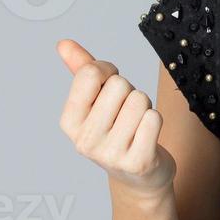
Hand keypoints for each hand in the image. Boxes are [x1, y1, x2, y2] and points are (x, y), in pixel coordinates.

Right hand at [56, 39, 175, 196]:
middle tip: (126, 113)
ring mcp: (110, 154)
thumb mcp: (95, 101)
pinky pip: (154, 118)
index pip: (90, 73)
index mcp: (69, 122)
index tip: (111, 85)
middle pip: (119, 84)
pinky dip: (155, 121)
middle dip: (129, 91)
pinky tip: (147, 136)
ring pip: (139, 99)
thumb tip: (64, 43)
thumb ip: (81, 70)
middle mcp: (84, 140)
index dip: (108, 71)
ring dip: (144, 107)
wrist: (139, 176)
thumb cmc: (116, 129)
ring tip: (137, 125)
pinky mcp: (138, 162)